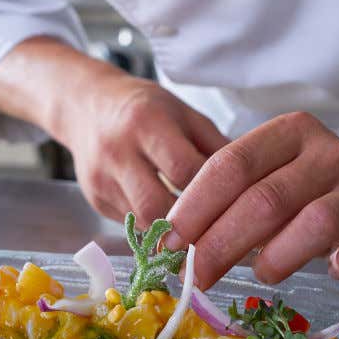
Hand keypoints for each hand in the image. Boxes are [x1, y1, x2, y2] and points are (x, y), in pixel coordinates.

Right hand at [57, 75, 229, 224]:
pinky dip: (154, 228)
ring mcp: (101, 179)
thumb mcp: (186, 115)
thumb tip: (250, 187)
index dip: (211, 192)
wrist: (88, 105)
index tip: (235, 207)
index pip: (183, 169)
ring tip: (197, 233)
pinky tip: (171, 222)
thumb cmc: (147, 109)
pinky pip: (130, 224)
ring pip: (140, 223)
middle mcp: (118, 151)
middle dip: (188, 224)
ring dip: (171, 232)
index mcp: (147, 122)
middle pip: (155, 206)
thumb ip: (216, 148)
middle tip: (215, 233)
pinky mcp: (94, 200)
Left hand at [164, 111, 338, 288]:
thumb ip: (231, 205)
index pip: (232, 164)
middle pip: (266, 198)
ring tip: (263, 275)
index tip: (169, 242)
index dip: (196, 205)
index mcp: (290, 132)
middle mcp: (329, 151)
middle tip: (198, 276)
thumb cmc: (317, 200)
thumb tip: (175, 244)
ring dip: (279, 256)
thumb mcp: (273, 188)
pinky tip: (336, 271)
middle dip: (223, 242)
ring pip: (317, 221)